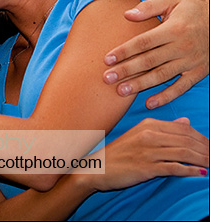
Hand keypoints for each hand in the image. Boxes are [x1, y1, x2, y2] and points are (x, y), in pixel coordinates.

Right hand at [82, 118, 207, 192]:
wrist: (98, 167)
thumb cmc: (120, 152)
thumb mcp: (140, 134)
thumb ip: (164, 128)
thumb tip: (186, 122)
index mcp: (148, 124)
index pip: (183, 129)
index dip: (201, 138)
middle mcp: (149, 134)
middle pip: (186, 140)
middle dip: (205, 149)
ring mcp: (148, 151)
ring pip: (183, 153)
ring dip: (203, 160)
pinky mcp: (147, 167)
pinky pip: (174, 168)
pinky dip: (191, 171)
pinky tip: (201, 174)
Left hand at [103, 0, 208, 107]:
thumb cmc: (190, 10)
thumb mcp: (171, 0)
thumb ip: (148, 7)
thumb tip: (127, 14)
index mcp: (173, 29)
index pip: (144, 43)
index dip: (125, 51)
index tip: (107, 59)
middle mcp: (181, 47)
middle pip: (149, 61)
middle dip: (126, 71)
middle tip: (107, 78)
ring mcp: (190, 62)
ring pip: (161, 76)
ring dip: (140, 85)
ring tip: (121, 91)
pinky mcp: (197, 73)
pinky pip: (181, 87)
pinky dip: (166, 96)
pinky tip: (150, 103)